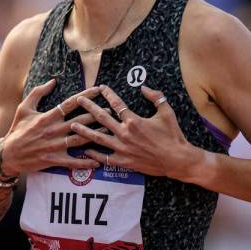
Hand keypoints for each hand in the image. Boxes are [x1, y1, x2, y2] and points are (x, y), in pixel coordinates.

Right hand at [0, 80, 104, 175]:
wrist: (8, 154)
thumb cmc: (17, 129)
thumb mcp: (24, 108)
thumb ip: (38, 93)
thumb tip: (52, 81)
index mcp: (47, 117)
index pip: (69, 104)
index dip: (85, 96)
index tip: (97, 90)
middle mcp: (53, 131)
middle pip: (79, 121)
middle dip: (96, 114)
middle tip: (110, 110)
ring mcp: (54, 146)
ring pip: (79, 140)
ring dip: (96, 135)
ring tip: (110, 130)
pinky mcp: (54, 160)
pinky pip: (73, 162)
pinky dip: (85, 162)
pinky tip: (98, 161)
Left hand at [70, 84, 203, 179]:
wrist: (177, 160)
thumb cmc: (173, 136)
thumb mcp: (167, 112)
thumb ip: (155, 97)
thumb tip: (144, 87)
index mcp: (134, 120)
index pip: (116, 104)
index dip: (108, 94)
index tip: (100, 87)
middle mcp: (125, 134)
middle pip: (101, 118)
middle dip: (88, 107)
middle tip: (78, 99)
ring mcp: (122, 149)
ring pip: (98, 138)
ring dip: (84, 130)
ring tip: (73, 124)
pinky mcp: (124, 162)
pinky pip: (105, 157)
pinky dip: (94, 154)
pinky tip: (85, 150)